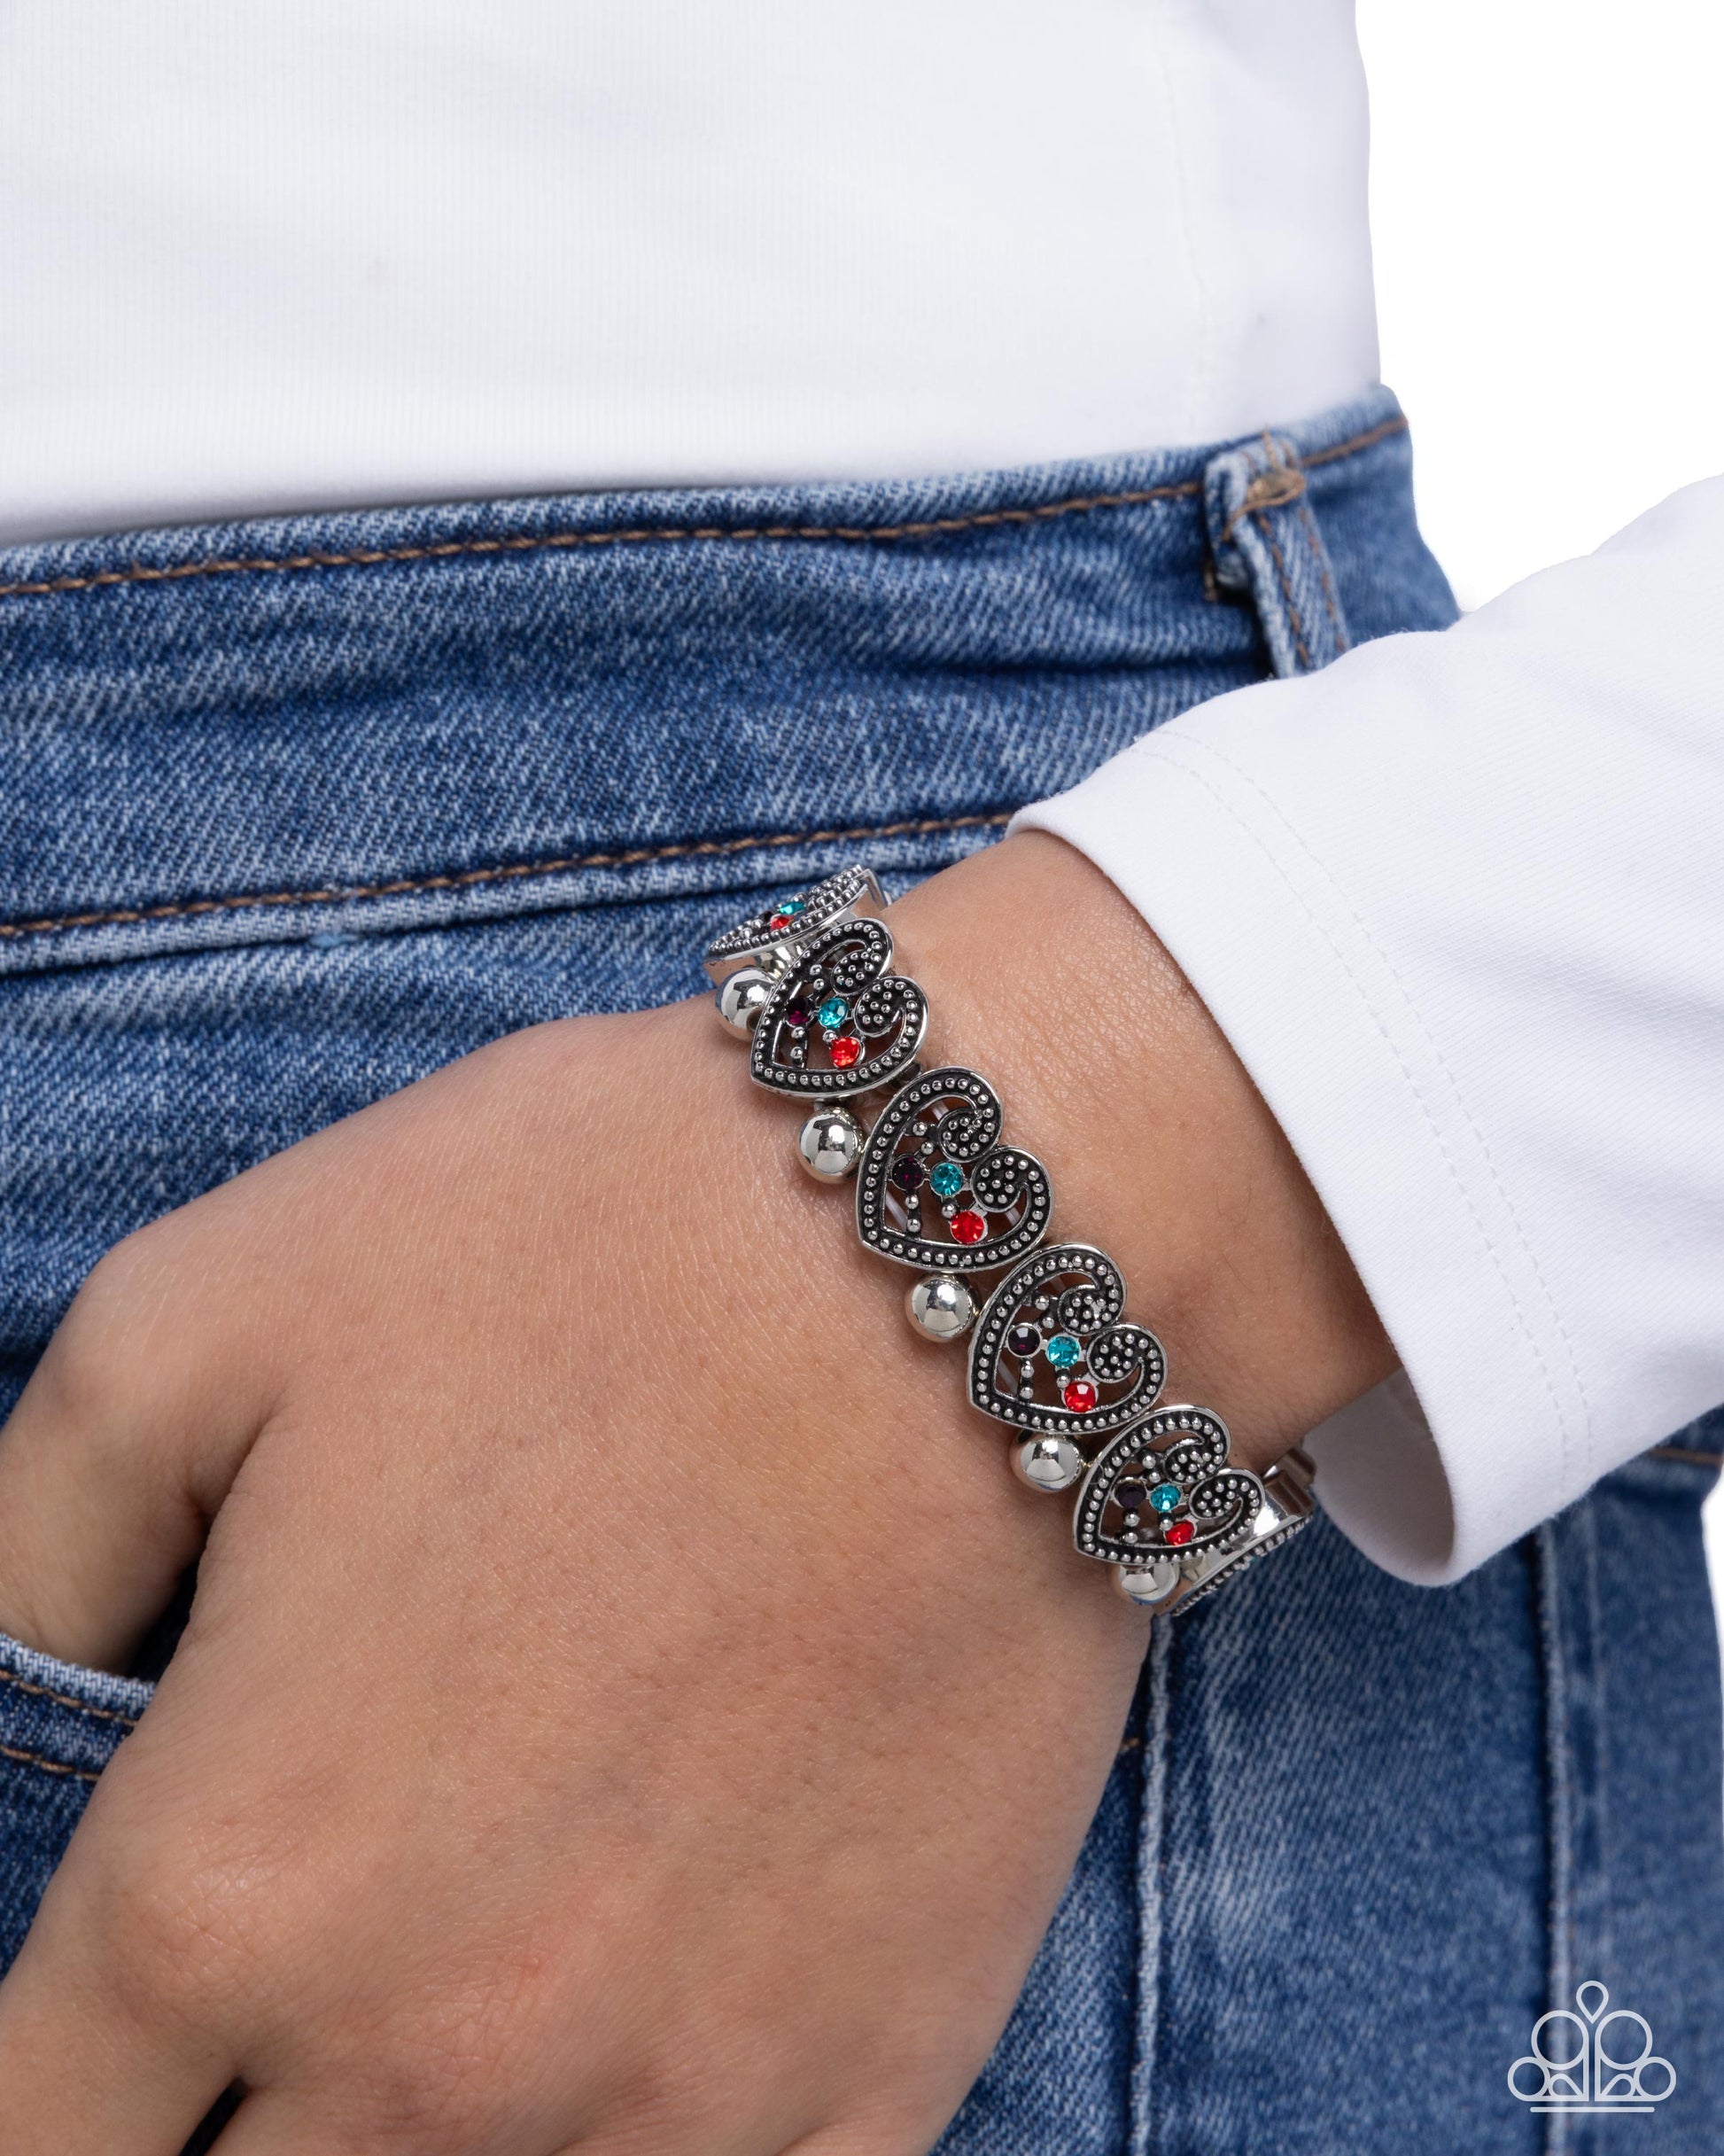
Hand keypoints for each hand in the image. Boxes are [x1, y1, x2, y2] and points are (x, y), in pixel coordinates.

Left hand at [0, 835, 1390, 2153]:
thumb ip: (16, 1554)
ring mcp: (673, 2101)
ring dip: (412, 2149)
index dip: (37, 2091)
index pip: (23, 2139)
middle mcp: (430, 2055)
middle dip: (203, 2122)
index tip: (87, 2036)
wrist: (968, 1235)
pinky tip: (621, 2077)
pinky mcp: (876, 2081)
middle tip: (258, 2006)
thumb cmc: (582, 1244)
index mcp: (225, 1882)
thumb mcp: (194, 1318)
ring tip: (441, 2013)